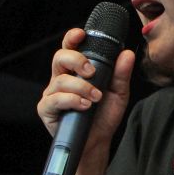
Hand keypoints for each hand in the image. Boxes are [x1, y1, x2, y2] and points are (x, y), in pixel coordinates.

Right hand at [37, 28, 135, 150]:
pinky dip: (73, 100)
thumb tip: (127, 53)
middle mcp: (62, 78)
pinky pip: (55, 99)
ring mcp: (53, 93)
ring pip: (61, 80)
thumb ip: (121, 73)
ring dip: (82, 87)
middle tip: (92, 71)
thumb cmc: (105, 114)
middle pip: (60, 57)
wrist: (97, 140)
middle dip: (76, 59)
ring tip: (96, 97)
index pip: (71, 48)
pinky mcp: (47, 109)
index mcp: (77, 70)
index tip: (81, 34)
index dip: (72, 38)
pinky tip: (85, 105)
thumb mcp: (119, 92)